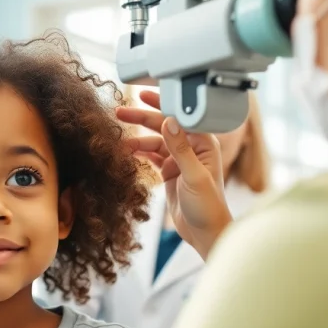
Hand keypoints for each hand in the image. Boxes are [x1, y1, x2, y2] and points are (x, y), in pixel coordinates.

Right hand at [117, 91, 232, 258]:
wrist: (205, 232)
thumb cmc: (208, 206)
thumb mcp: (194, 177)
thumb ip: (181, 150)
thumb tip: (168, 122)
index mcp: (204, 143)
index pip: (180, 117)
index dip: (161, 104)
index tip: (143, 94)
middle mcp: (192, 147)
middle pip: (163, 126)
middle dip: (142, 118)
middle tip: (120, 111)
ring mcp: (179, 159)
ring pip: (154, 141)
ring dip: (137, 138)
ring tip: (118, 139)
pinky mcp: (170, 171)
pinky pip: (151, 155)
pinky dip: (139, 152)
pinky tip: (126, 150)